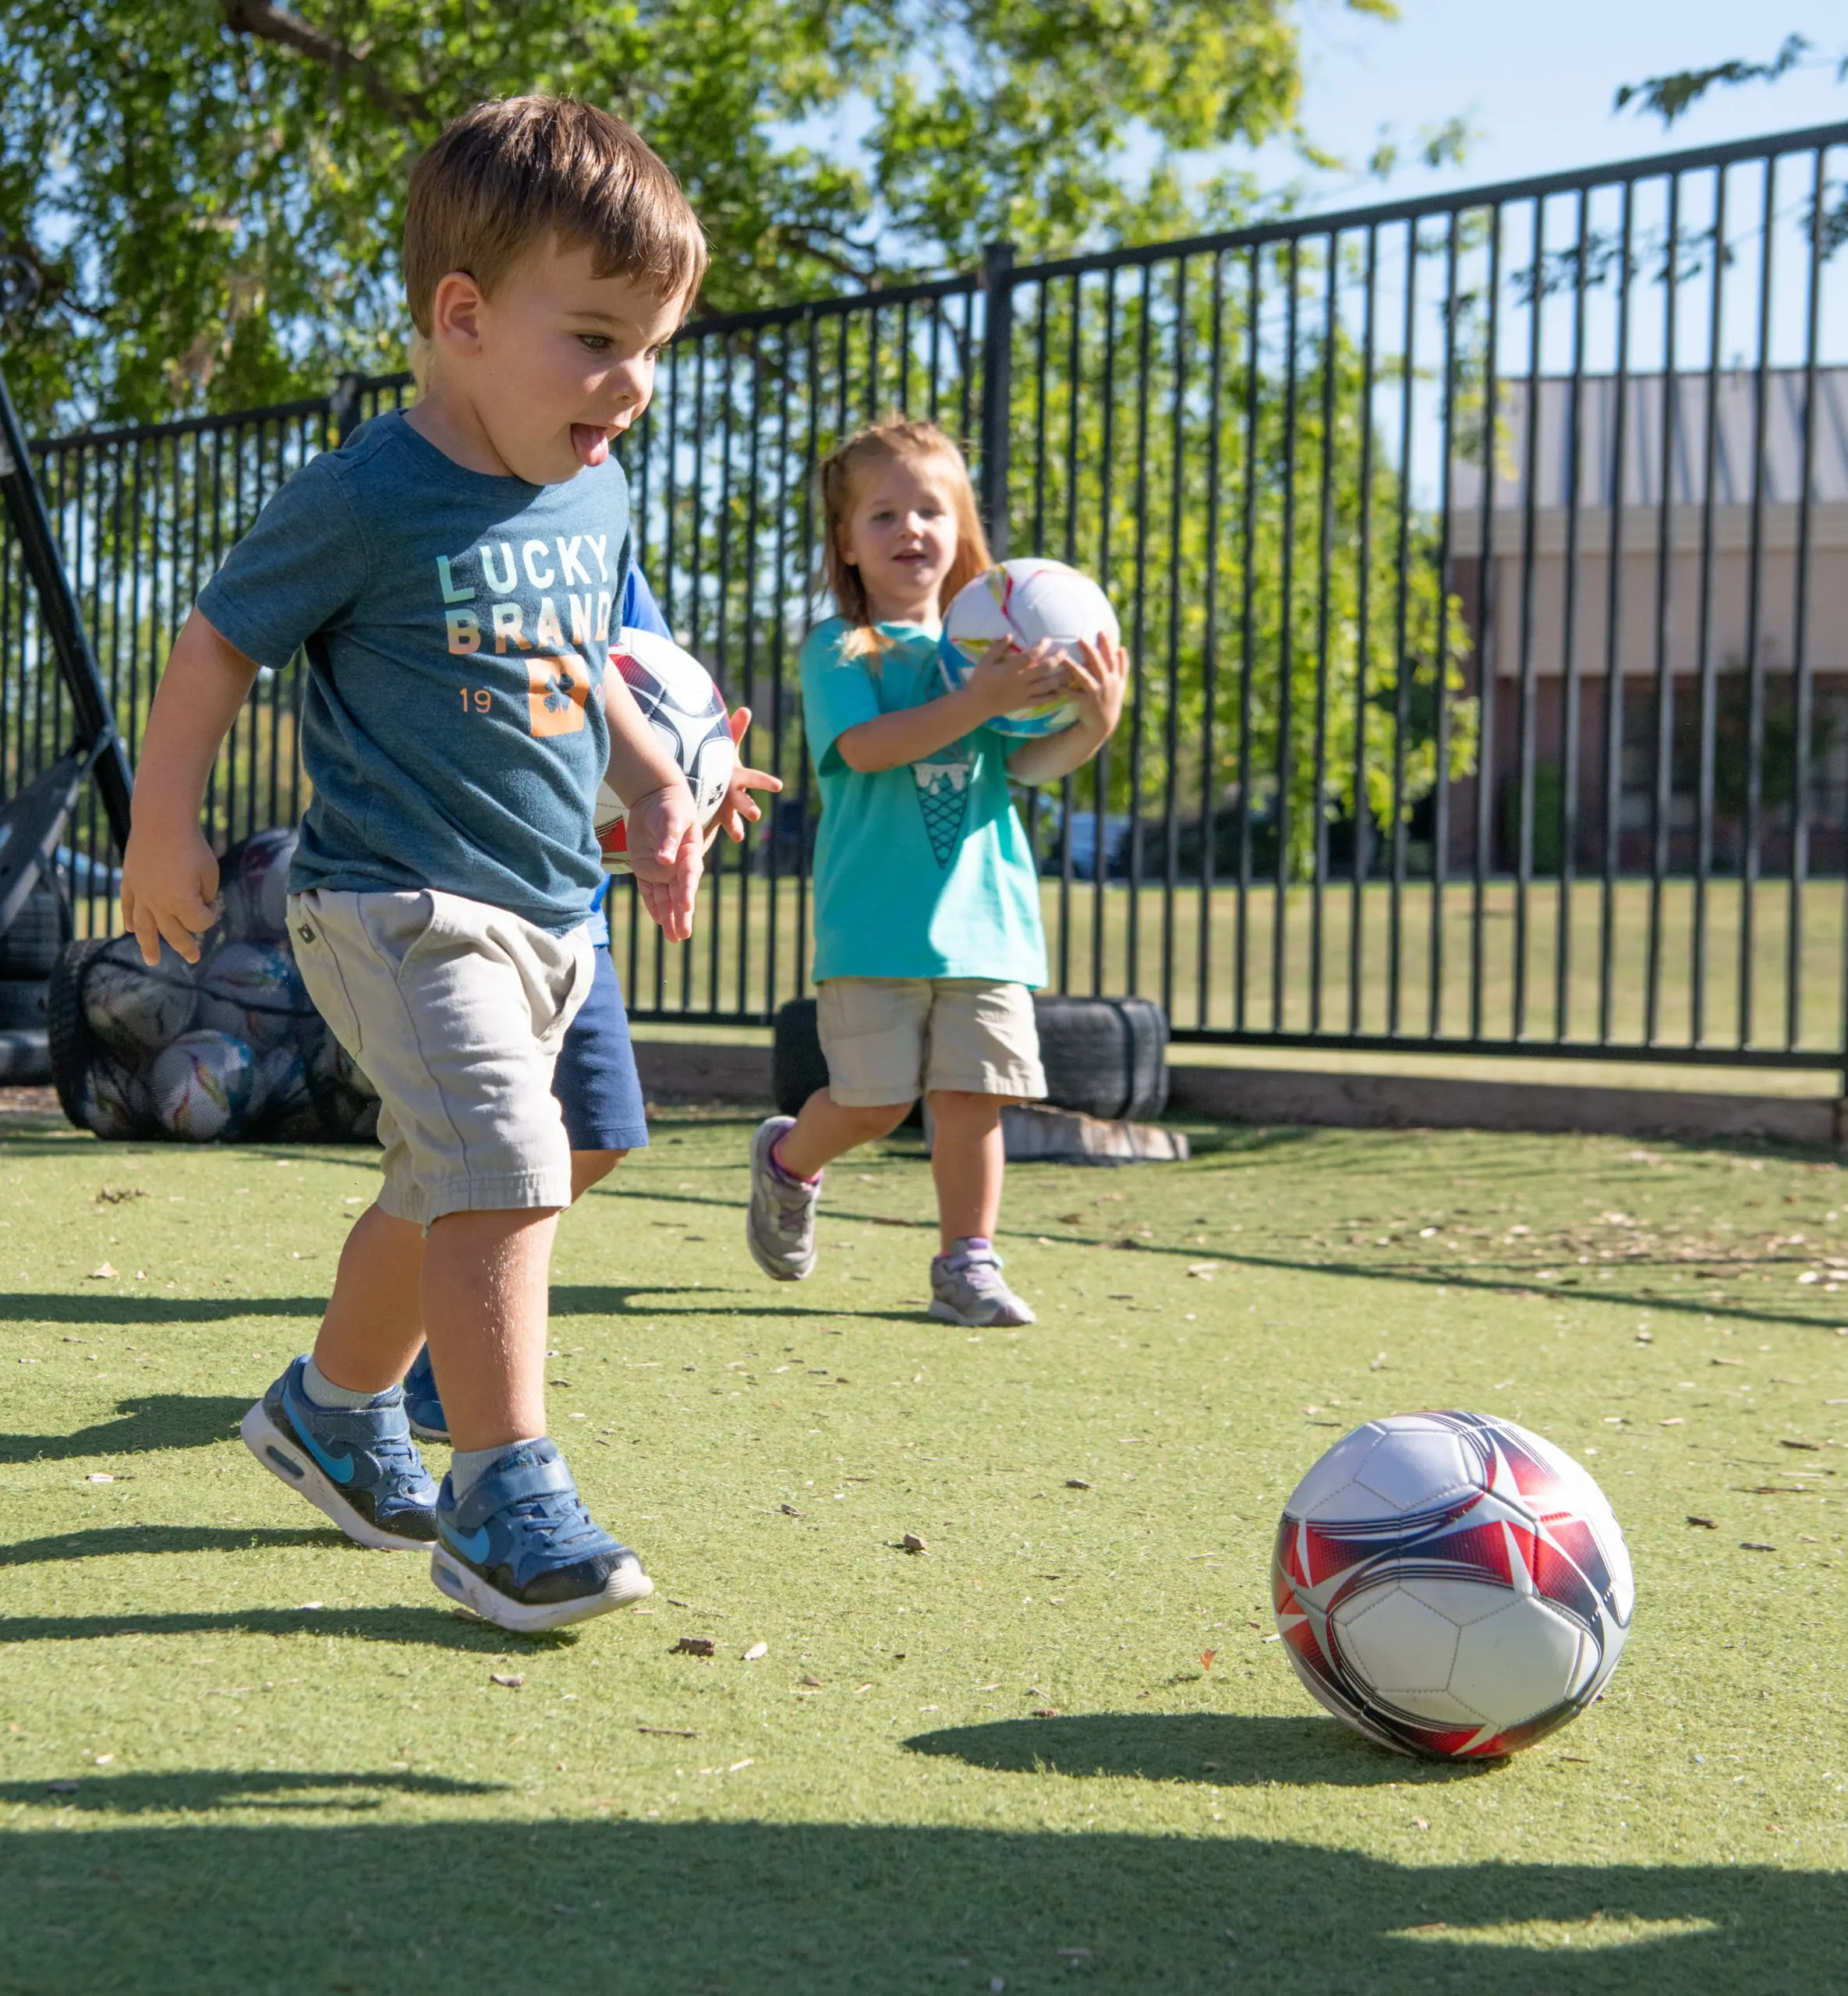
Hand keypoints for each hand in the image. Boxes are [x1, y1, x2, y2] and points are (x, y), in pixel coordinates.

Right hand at [120, 822, 221, 965]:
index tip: (214, 902)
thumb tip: (198, 904)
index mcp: (182, 903)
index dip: (211, 915)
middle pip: (174, 934)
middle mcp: (159, 904)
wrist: (162, 822)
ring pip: (145, 928)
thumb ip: (204, 894)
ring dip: (149, 946)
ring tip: (152, 961)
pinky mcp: (130, 883)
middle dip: (186, 947)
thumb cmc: (192, 846)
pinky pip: (128, 907)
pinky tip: (131, 929)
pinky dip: (130, 919)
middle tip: (193, 958)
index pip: (200, 923)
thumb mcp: (210, 873)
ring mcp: (141, 895)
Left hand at [623, 780, 702, 942]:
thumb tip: (665, 860)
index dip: (688, 891)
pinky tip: (659, 921)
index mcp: (690, 853)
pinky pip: (650, 892)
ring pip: (667, 898)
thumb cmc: (670, 806)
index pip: (689, 875)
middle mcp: (678, 866)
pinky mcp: (646, 869)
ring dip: (670, 917)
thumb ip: (669, 839)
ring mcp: (662, 870)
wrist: (655, 798)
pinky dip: (654, 906)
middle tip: (683, 934)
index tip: (686, 906)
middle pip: (680, 893)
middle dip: (682, 914)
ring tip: (674, 938)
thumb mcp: (671, 818)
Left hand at [711, 706, 781, 843]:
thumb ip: (736, 730)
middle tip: (755, 815)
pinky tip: (718, 840)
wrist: (708, 780)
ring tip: (738, 836)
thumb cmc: (719, 761)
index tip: (778, 786)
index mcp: (737, 776)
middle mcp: (734, 794)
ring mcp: (725, 807)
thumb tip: (746, 709)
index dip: (765, 782)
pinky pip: (717, 826)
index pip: (754, 779)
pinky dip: (719, 832)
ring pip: (732, 817)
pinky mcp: (714, 817)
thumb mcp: (725, 746)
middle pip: (744, 800)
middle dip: (749, 807)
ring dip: (735, 826)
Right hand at [962, 637, 1069, 724]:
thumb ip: (998, 647)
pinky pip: (1041, 700)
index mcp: (1010, 669)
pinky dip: (1052, 697)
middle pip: (1043, 669)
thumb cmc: (980, 680)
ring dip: (1060, 678)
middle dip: (1056, 660)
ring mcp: (1024, 693)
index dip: (1041, 647)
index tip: (1048, 640)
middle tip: (1065, 652)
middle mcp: (1020, 680)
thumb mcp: (985, 661)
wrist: (976, 704)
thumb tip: (1011, 635)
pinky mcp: (1024, 703)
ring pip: (1046, 685)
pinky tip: (1061, 692)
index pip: (1030, 656)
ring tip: (1070, 672)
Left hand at [1063, 632, 1128, 736]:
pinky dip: (1064, 690)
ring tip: (1062, 657)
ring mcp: (1097, 693)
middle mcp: (1107, 684)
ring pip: (1084, 677)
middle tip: (1080, 638)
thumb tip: (1121, 648)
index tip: (1101, 631)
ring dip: (1072, 666)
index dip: (1108, 645)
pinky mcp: (1086, 703)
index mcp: (1115, 678)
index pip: (1112, 658)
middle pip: (1098, 664)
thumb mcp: (1120, 684)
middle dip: (1090, 650)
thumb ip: (1121, 666)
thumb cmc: (1109, 700)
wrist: (1103, 724)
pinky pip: (1073, 695)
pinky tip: (1055, 684)